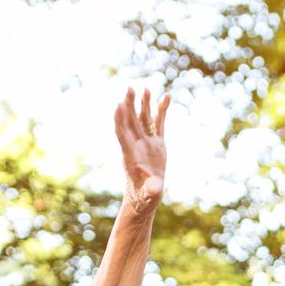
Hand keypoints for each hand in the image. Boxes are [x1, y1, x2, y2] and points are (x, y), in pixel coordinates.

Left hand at [114, 87, 169, 211]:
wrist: (146, 196)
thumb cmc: (144, 197)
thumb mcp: (148, 195)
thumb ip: (151, 189)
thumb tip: (156, 187)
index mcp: (130, 156)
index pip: (123, 135)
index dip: (120, 121)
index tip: (118, 106)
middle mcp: (137, 146)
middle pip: (131, 122)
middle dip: (130, 106)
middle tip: (129, 89)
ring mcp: (147, 143)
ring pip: (144, 119)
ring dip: (144, 104)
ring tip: (146, 89)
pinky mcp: (157, 143)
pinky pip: (159, 123)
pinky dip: (161, 111)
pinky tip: (166, 97)